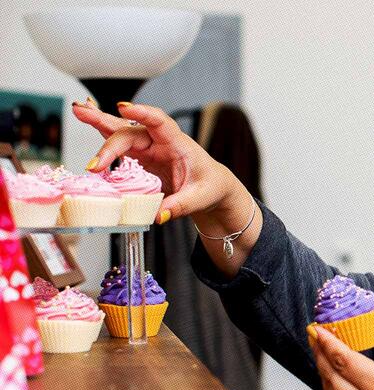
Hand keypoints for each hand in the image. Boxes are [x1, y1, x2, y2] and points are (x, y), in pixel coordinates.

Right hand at [71, 100, 243, 223]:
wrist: (211, 186)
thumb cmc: (209, 186)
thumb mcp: (199, 198)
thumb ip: (179, 206)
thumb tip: (156, 215)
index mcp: (179, 144)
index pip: (161, 123)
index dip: (143, 113)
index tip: (125, 107)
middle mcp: (161, 142)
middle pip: (131, 130)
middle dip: (108, 131)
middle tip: (88, 135)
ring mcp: (149, 148)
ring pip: (122, 132)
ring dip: (99, 122)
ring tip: (78, 110)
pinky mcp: (141, 157)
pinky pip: (120, 144)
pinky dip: (102, 135)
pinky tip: (87, 121)